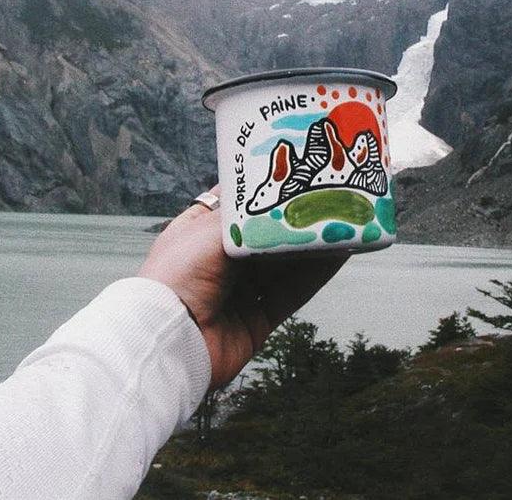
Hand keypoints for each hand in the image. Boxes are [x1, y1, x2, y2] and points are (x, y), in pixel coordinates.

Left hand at [138, 187, 346, 388]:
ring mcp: (240, 292)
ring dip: (312, 245)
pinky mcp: (258, 319)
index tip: (292, 169)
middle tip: (327, 194)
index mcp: (198, 233)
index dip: (261, 188)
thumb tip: (279, 197)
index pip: (235, 205)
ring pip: (284, 264)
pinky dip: (316, 275)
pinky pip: (293, 293)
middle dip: (295, 218)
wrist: (169, 342)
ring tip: (342, 220)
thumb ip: (247, 216)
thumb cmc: (177, 277)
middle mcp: (219, 261)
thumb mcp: (209, 231)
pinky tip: (339, 255)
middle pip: (266, 235)